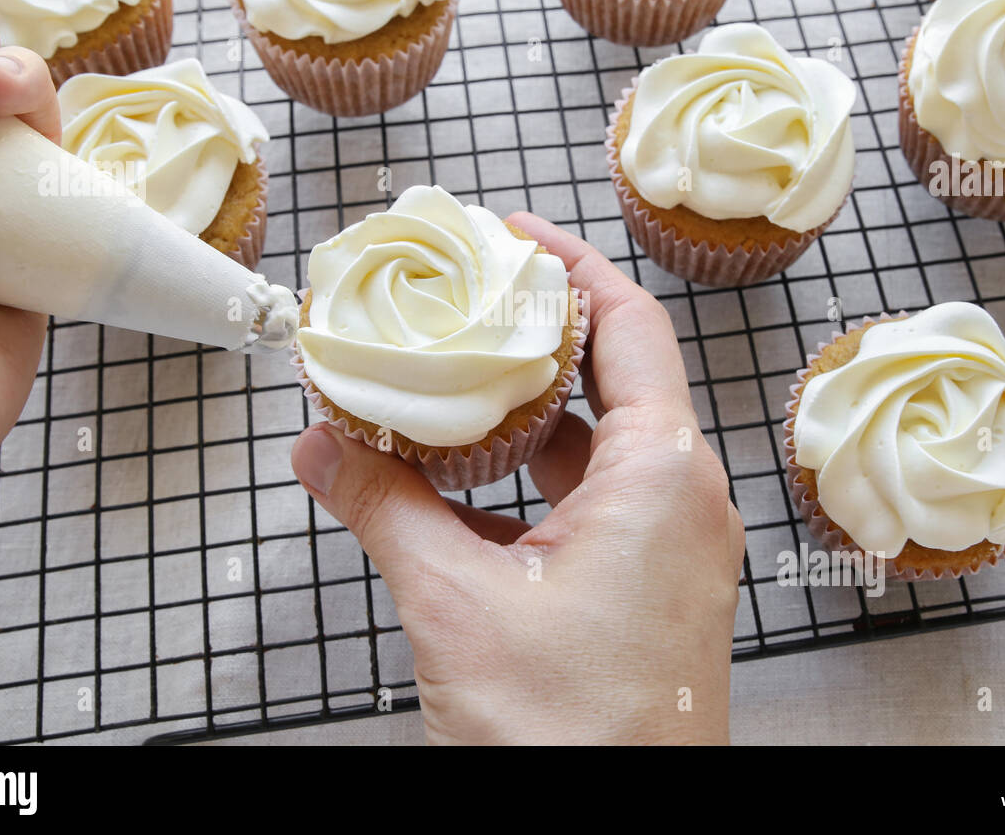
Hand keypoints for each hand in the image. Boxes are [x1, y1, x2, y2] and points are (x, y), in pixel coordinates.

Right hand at [291, 211, 743, 743]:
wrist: (619, 833)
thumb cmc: (572, 732)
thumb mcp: (455, 604)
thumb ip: (385, 510)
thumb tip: (321, 449)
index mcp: (666, 476)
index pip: (629, 324)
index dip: (570, 263)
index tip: (511, 231)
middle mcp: (683, 502)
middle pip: (613, 377)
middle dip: (535, 334)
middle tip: (465, 297)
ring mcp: (669, 551)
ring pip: (596, 449)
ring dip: (525, 416)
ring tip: (449, 381)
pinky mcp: (645, 592)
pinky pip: (590, 508)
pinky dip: (529, 485)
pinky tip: (459, 486)